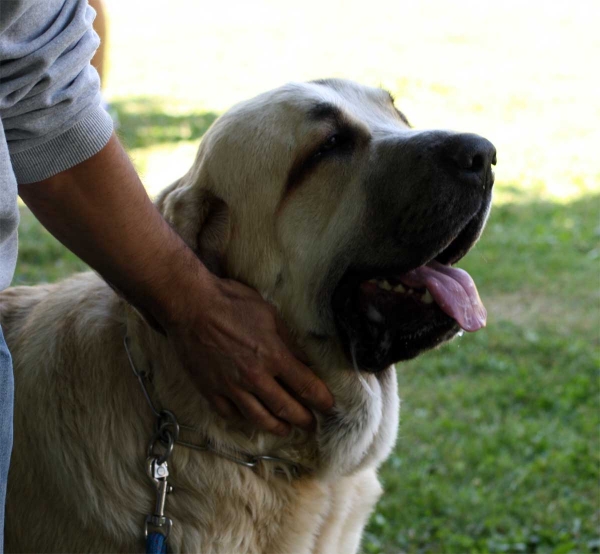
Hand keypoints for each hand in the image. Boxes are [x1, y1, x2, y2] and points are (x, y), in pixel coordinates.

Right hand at [167, 277, 333, 435]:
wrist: (190, 306)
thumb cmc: (231, 303)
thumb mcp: (270, 314)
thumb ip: (289, 340)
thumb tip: (305, 360)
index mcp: (273, 355)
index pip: (305, 386)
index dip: (321, 399)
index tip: (329, 405)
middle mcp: (254, 377)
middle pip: (286, 408)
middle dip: (304, 419)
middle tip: (312, 425)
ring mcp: (231, 387)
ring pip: (259, 418)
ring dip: (277, 427)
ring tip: (286, 430)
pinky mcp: (210, 390)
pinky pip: (230, 414)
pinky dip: (243, 420)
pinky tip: (251, 420)